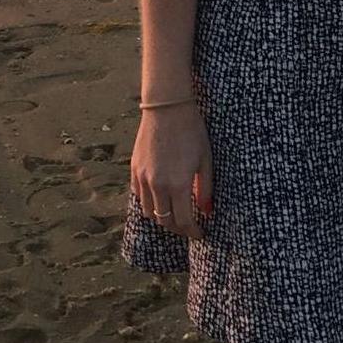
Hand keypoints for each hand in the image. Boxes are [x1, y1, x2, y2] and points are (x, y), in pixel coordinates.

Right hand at [130, 105, 213, 237]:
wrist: (167, 108)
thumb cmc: (192, 131)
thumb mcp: (205, 159)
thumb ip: (206, 188)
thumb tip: (207, 211)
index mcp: (178, 185)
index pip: (183, 221)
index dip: (193, 231)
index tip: (200, 234)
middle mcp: (157, 186)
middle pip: (164, 220)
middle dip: (178, 227)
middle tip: (189, 226)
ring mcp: (142, 178)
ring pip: (148, 211)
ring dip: (162, 216)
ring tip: (174, 213)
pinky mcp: (134, 169)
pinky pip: (138, 195)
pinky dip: (149, 202)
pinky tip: (160, 197)